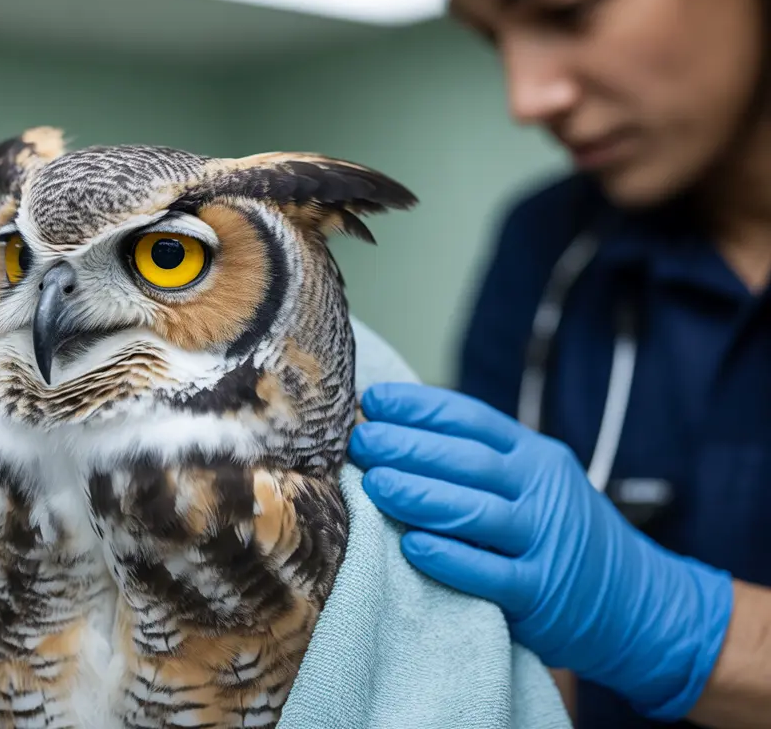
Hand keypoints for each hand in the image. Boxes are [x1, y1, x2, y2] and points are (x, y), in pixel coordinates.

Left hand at [348, 382, 733, 720]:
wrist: (640, 603)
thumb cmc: (558, 533)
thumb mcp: (533, 482)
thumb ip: (477, 461)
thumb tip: (392, 433)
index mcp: (534, 455)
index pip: (472, 419)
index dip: (420, 407)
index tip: (373, 400)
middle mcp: (541, 491)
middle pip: (468, 461)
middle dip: (408, 447)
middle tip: (361, 441)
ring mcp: (544, 541)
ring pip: (476, 513)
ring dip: (420, 495)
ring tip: (375, 484)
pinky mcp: (541, 592)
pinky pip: (490, 574)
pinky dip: (450, 559)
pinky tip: (412, 547)